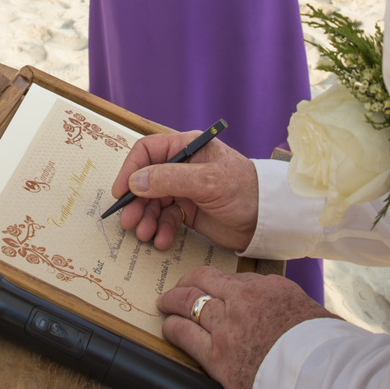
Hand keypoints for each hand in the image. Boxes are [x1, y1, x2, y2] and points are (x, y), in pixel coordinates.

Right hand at [111, 132, 258, 251]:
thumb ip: (169, 179)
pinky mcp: (190, 210)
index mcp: (187, 147)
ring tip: (145, 236)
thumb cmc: (244, 190)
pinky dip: (161, 230)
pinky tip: (162, 241)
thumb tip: (135, 182)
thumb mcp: (207, 182)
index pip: (147, 151)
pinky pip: (166, 218)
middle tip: (129, 223)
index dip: (130, 170)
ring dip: (146, 219)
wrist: (268, 220)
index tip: (121, 192)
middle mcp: (182, 166)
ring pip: (153, 202)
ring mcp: (185, 189)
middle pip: (146, 180)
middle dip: (136, 202)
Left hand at [159, 267, 334, 388]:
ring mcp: (227, 327)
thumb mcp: (306, 310)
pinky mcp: (217, 356)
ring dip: (174, 301)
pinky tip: (168, 326)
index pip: (234, 278)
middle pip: (205, 281)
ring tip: (165, 302)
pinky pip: (185, 334)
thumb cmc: (322, 347)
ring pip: (189, 303)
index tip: (212, 286)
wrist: (319, 375)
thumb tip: (277, 308)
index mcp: (267, 288)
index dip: (218, 282)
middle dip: (188, 281)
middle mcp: (243, 300)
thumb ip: (283, 303)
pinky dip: (173, 327)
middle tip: (179, 286)